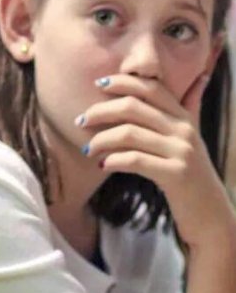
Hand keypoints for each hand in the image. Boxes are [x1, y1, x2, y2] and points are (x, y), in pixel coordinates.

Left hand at [78, 74, 235, 248]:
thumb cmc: (191, 174)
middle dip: (100, 111)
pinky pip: (135, 160)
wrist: (211, 216)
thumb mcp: (193, 137)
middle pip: (132, 107)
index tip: (97, 84)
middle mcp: (183, 130)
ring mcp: (181, 151)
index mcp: (183, 117)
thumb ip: (190, 106)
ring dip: (101, 139)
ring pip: (129, 133)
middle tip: (80, 121)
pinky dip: (114, 160)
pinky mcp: (176, 174)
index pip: (150, 87)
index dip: (122, 81)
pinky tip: (102, 165)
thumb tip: (201, 76)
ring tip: (87, 149)